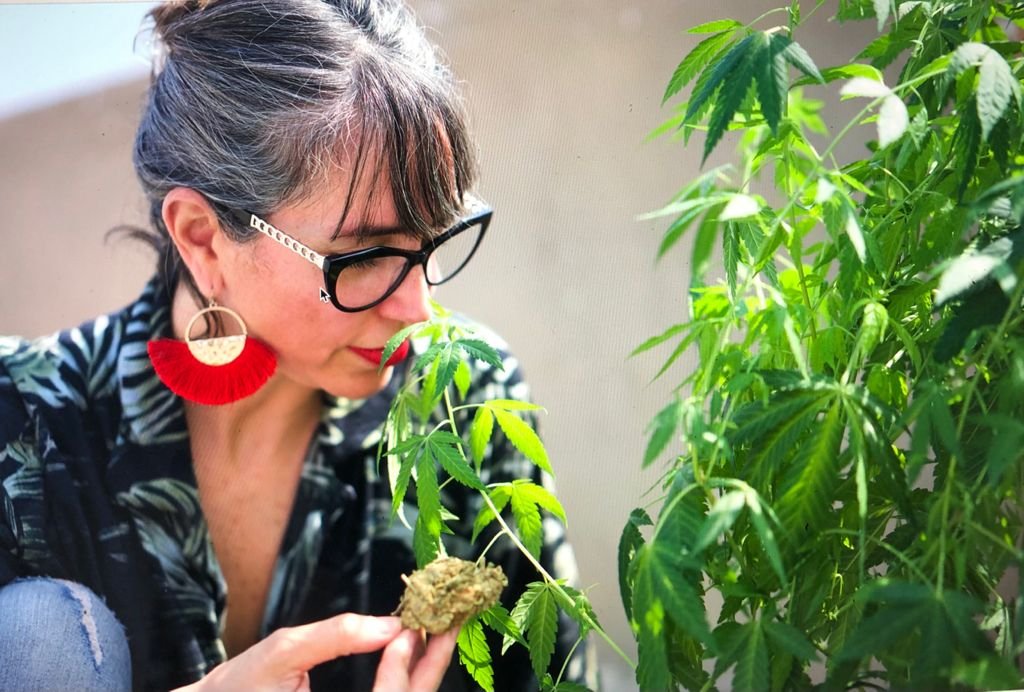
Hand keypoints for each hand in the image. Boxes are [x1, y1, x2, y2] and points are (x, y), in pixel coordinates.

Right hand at [175, 614, 457, 691]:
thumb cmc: (239, 687)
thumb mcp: (282, 652)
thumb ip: (336, 637)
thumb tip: (388, 624)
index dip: (403, 669)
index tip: (408, 629)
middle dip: (432, 666)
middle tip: (452, 622)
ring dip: (424, 672)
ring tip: (440, 631)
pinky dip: (407, 680)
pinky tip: (413, 652)